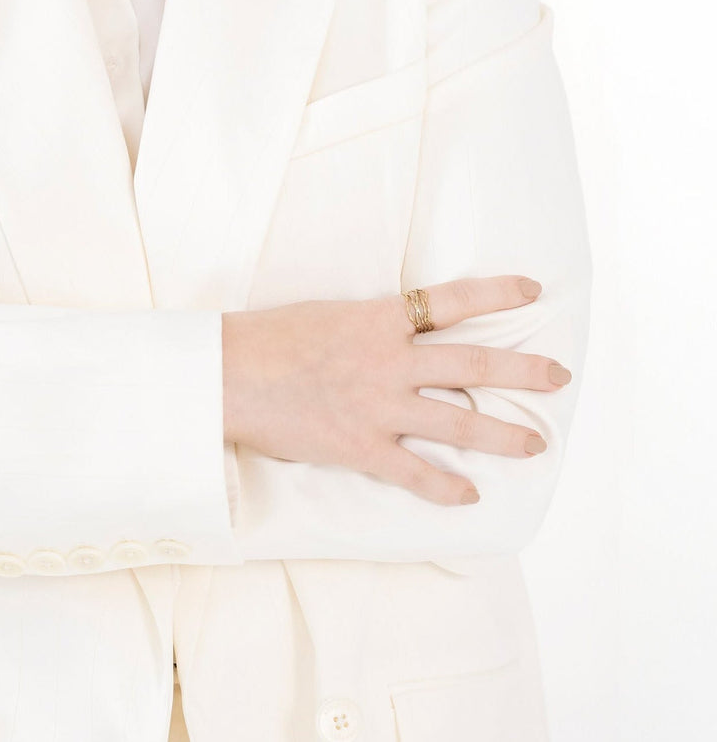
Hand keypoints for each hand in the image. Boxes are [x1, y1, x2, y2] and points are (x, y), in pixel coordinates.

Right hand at [221, 275, 572, 506]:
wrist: (226, 373)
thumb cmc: (270, 337)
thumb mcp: (330, 313)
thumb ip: (372, 325)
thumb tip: (403, 333)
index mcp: (379, 318)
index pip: (452, 299)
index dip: (497, 292)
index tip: (532, 288)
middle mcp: (388, 360)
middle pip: (472, 365)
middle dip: (522, 371)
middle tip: (559, 376)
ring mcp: (377, 406)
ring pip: (458, 423)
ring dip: (503, 435)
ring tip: (536, 443)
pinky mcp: (360, 446)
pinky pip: (415, 472)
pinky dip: (445, 487)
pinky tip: (469, 496)